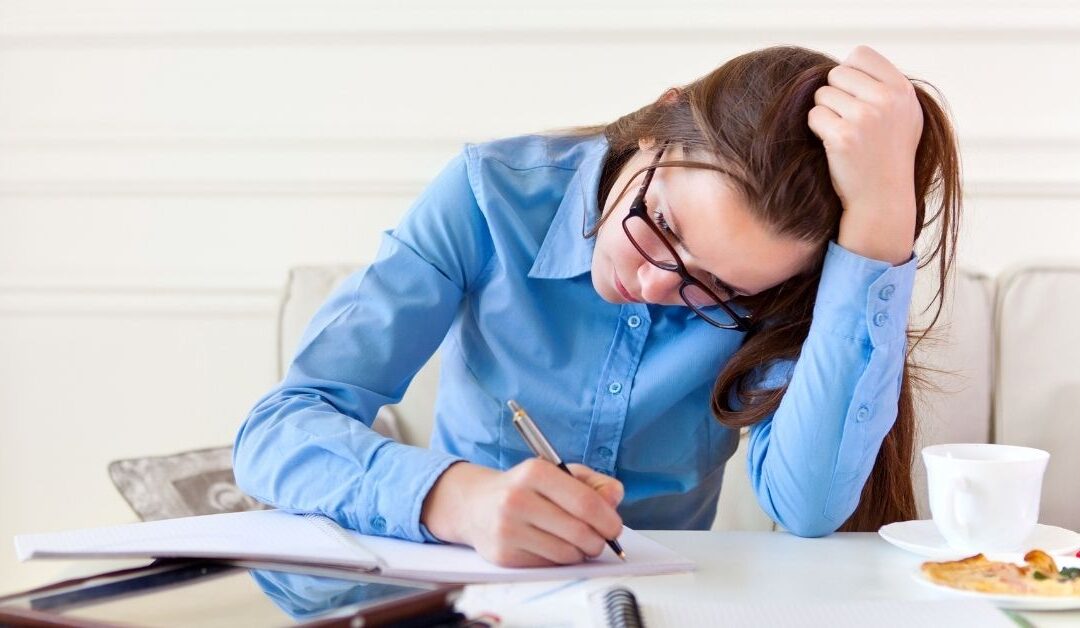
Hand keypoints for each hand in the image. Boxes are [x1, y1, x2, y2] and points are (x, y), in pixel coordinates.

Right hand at [420, 459, 623, 566]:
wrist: (475, 505)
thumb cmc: (524, 487)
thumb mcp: (557, 473)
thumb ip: (592, 482)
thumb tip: (615, 497)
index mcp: (535, 472)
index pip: (585, 502)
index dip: (608, 519)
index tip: (615, 527)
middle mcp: (517, 499)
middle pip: (579, 531)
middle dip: (598, 540)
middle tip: (600, 539)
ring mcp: (508, 529)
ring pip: (566, 553)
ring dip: (580, 552)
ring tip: (577, 542)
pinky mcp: (503, 555)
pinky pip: (549, 566)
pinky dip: (560, 560)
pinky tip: (554, 546)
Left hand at [808, 45, 922, 264]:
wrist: (882, 198)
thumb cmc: (887, 155)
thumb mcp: (902, 115)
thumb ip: (885, 86)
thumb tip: (850, 62)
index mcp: (902, 90)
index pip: (861, 54)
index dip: (849, 72)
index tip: (852, 95)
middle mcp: (887, 100)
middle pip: (837, 73)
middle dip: (834, 94)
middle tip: (845, 119)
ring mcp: (865, 118)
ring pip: (822, 95)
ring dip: (825, 113)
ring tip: (842, 133)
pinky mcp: (843, 137)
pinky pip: (814, 115)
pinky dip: (817, 129)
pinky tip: (832, 145)